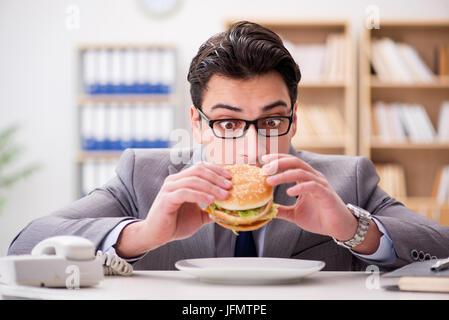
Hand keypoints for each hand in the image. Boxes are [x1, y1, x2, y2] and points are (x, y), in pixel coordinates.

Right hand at [114, 162, 231, 257]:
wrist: (156, 235)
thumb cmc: (176, 224)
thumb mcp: (199, 216)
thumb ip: (211, 210)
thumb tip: (229, 210)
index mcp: (182, 180)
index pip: (201, 167)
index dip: (217, 170)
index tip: (230, 178)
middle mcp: (175, 181)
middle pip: (199, 171)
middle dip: (217, 177)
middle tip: (230, 186)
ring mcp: (169, 189)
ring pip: (193, 180)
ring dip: (211, 186)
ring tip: (224, 195)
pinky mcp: (166, 199)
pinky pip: (185, 193)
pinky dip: (200, 195)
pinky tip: (211, 200)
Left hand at [261, 153, 357, 241]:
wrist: (339, 228)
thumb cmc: (319, 218)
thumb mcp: (295, 214)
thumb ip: (281, 210)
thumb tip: (266, 210)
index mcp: (306, 179)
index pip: (290, 163)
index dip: (277, 159)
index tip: (262, 160)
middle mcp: (313, 178)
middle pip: (295, 162)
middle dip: (278, 163)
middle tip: (264, 168)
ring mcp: (320, 185)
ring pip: (301, 172)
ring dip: (283, 175)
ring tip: (270, 181)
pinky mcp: (326, 194)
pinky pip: (312, 186)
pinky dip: (299, 187)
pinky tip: (289, 192)